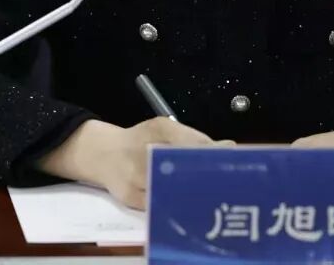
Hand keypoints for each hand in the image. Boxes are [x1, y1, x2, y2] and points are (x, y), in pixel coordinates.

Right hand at [37, 117, 233, 209]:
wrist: (102, 154)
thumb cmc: (139, 140)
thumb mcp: (163, 128)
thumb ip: (193, 137)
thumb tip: (228, 147)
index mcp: (157, 129)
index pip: (192, 141)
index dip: (213, 153)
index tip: (232, 160)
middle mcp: (143, 150)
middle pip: (182, 164)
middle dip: (205, 173)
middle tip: (225, 180)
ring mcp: (135, 176)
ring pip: (171, 187)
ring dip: (193, 190)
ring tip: (210, 192)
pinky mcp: (129, 197)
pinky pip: (159, 204)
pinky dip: (174, 204)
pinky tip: (188, 204)